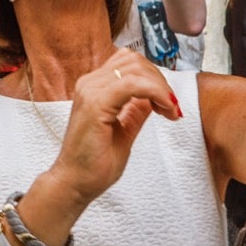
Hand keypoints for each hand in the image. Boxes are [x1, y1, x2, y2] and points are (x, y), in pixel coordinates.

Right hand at [43, 48, 181, 207]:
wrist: (74, 184)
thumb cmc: (92, 164)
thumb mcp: (124, 132)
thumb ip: (136, 111)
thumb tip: (153, 98)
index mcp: (94, 88)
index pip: (129, 63)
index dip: (154, 78)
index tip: (168, 103)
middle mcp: (89, 84)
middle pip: (135, 61)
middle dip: (160, 81)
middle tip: (171, 107)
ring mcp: (90, 91)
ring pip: (136, 69)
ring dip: (160, 87)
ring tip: (168, 110)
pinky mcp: (96, 103)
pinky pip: (133, 85)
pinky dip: (155, 93)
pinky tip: (164, 109)